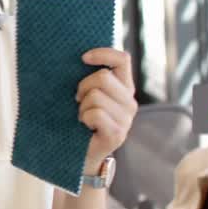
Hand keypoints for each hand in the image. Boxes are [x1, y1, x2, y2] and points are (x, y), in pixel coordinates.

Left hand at [77, 48, 137, 168]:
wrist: (80, 155)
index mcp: (124, 88)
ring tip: (83, 117)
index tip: (83, 58)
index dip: (103, 53)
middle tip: (78, 100)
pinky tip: (85, 126)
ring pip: (96, 95)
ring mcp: (126, 119)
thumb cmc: (80, 121)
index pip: (122, 59)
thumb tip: (79, 55)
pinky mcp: (117, 133)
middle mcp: (130, 102)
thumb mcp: (86, 95)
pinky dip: (83, 118)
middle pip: (103, 77)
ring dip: (82, 107)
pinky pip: (95, 114)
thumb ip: (91, 78)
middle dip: (83, 86)